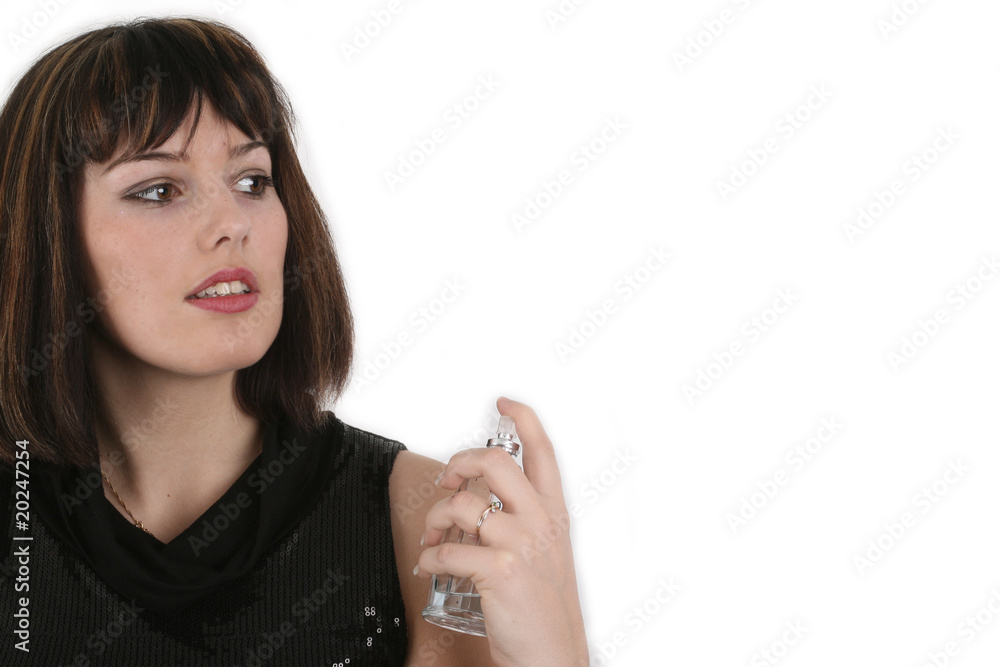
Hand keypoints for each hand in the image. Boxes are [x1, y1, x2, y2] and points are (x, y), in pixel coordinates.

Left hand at [416, 397, 588, 666]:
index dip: (524, 418)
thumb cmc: (545, 610)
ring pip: (462, 505)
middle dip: (460, 463)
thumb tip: (478, 501)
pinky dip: (430, 557)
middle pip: (495, 463)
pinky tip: (431, 565)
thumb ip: (525, 522)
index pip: (545, 452)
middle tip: (447, 480)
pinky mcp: (501, 571)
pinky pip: (448, 551)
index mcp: (555, 514)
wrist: (552, 657)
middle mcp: (541, 522)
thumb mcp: (549, 555)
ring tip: (432, 539)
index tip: (504, 401)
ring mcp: (522, 544)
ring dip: (435, 520)